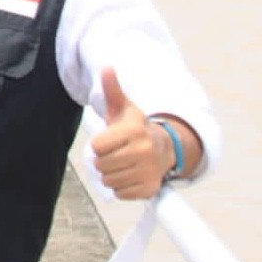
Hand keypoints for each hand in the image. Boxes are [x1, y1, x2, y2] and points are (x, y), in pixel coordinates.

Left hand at [90, 68, 168, 199]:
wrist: (164, 148)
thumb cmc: (135, 127)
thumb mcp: (123, 108)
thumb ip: (113, 89)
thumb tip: (106, 68)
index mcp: (133, 131)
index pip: (97, 147)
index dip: (99, 145)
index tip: (108, 141)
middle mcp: (143, 152)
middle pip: (101, 165)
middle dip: (103, 160)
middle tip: (114, 153)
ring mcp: (148, 172)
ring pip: (109, 180)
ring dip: (111, 174)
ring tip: (122, 163)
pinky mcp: (149, 189)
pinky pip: (120, 193)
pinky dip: (120, 187)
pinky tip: (129, 175)